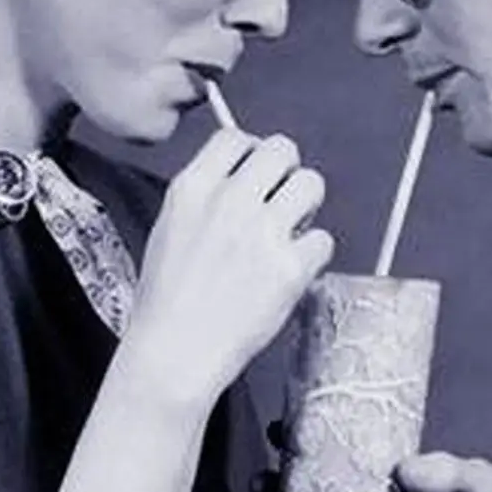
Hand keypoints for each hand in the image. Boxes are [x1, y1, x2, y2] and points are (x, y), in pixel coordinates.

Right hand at [130, 129, 332, 405]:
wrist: (174, 354)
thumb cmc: (166, 304)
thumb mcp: (168, 231)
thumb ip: (205, 198)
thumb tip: (242, 180)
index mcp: (192, 190)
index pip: (235, 137)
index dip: (253, 153)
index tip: (257, 173)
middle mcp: (229, 202)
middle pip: (282, 149)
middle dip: (287, 172)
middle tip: (281, 201)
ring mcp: (262, 233)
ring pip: (312, 183)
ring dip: (307, 206)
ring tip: (290, 233)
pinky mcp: (290, 269)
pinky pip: (325, 239)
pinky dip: (314, 255)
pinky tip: (294, 270)